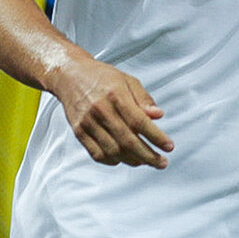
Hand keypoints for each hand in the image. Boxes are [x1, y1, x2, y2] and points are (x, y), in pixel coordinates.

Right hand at [50, 57, 173, 168]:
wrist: (70, 76)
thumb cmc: (100, 77)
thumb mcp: (127, 80)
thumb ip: (143, 99)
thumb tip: (158, 115)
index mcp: (115, 95)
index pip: (139, 122)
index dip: (156, 137)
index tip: (168, 146)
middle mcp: (101, 110)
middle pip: (127, 141)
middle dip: (148, 156)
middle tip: (162, 162)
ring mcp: (88, 123)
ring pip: (113, 151)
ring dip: (133, 160)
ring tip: (146, 161)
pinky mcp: (79, 132)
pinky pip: (97, 154)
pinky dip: (113, 161)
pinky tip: (124, 159)